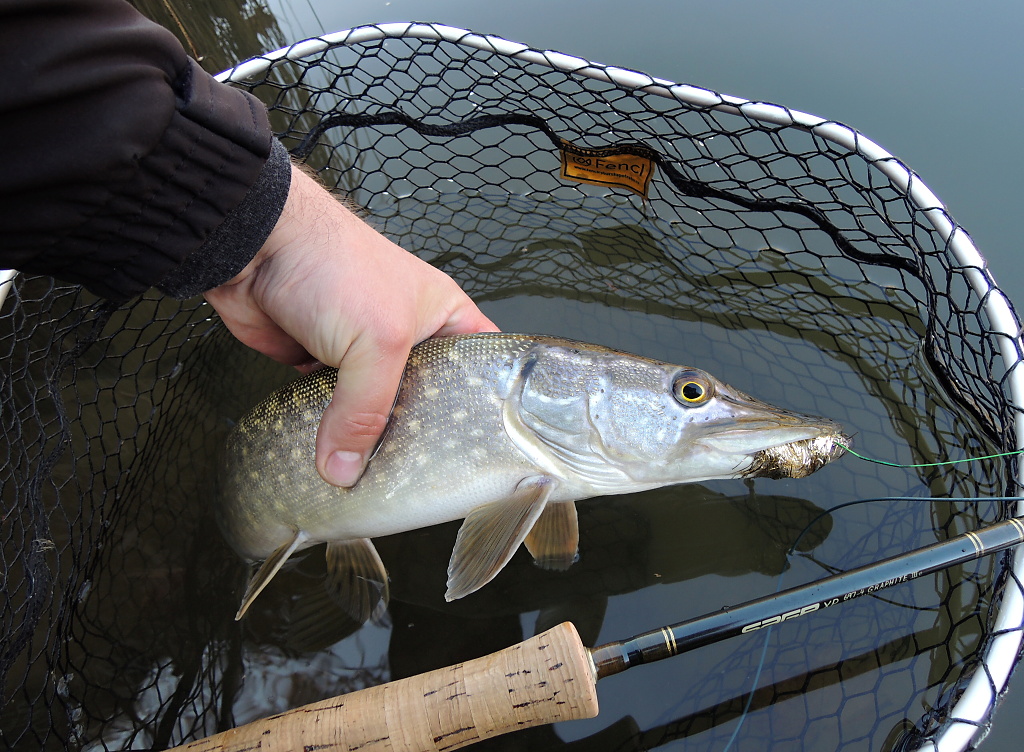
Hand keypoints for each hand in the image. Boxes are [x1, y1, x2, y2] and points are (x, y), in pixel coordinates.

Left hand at [204, 164, 498, 485]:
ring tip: (382, 484)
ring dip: (371, 442)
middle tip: (427, 482)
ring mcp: (362, 353)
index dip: (487, 406)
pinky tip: (335, 461)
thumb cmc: (336, 265)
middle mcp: (409, 337)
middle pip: (426, 402)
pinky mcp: (320, 365)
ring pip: (376, 412)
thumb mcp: (377, 341)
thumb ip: (366, 411)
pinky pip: (333, 412)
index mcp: (444, 318)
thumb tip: (345, 471)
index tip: (486, 450)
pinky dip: (331, 433)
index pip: (480, 367)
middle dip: (421, 438)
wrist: (257, 247)